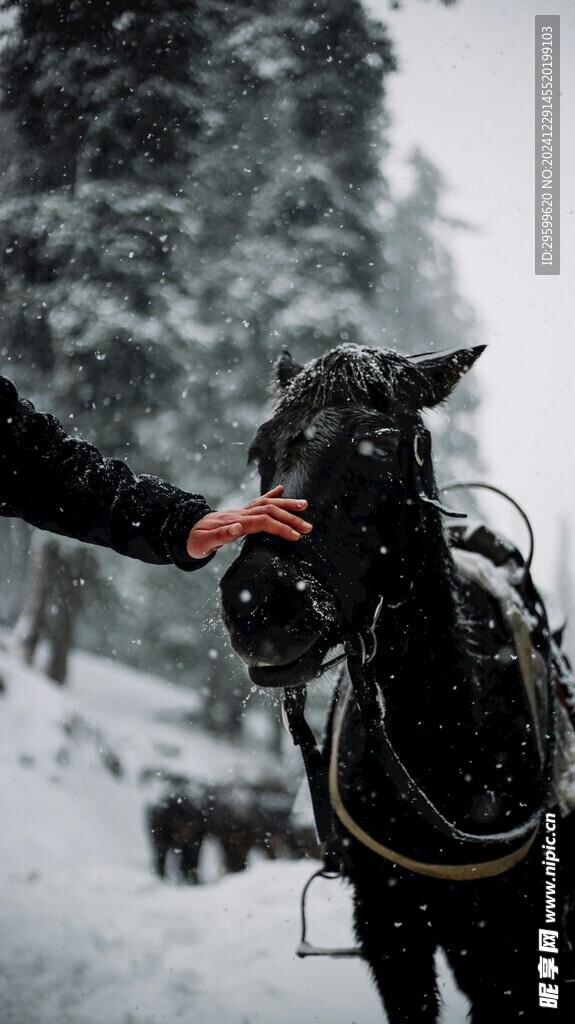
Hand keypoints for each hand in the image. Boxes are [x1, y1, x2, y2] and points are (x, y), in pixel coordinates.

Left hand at [186, 485, 312, 558]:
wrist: (184, 531)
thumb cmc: (194, 541)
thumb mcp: (202, 543)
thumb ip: (219, 536)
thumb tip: (238, 528)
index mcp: (235, 522)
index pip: (262, 522)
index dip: (280, 527)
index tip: (296, 536)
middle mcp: (240, 514)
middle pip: (270, 511)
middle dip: (290, 518)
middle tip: (308, 528)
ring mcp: (241, 511)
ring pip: (267, 504)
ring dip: (287, 505)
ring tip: (304, 506)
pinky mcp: (240, 512)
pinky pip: (258, 501)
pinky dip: (271, 495)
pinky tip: (282, 490)